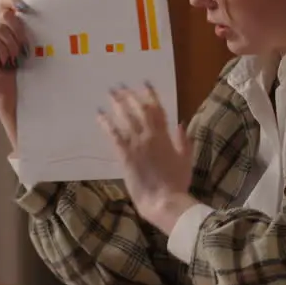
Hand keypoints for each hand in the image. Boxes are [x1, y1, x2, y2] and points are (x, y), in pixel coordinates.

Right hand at [0, 0, 29, 144]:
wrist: (18, 95)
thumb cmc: (27, 72)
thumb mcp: (30, 46)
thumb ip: (28, 29)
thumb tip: (32, 13)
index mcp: (6, 29)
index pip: (4, 5)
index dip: (11, 1)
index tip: (24, 7)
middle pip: (4, 16)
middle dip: (19, 30)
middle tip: (25, 48)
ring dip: (13, 44)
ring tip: (17, 58)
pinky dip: (3, 50)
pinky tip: (7, 61)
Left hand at [97, 83, 198, 233]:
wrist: (163, 200)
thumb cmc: (177, 182)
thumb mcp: (186, 160)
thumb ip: (184, 141)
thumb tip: (181, 123)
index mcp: (165, 136)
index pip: (157, 109)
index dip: (151, 95)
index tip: (145, 83)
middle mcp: (149, 136)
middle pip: (139, 110)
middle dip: (130, 96)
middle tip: (121, 86)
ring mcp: (136, 145)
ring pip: (125, 119)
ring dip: (118, 104)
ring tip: (110, 94)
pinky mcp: (124, 156)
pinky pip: (114, 136)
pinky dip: (106, 124)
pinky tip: (99, 115)